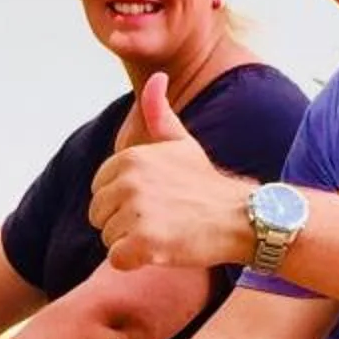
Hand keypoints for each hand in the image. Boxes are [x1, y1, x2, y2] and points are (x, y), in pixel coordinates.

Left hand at [90, 71, 250, 271]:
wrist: (241, 217)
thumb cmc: (206, 184)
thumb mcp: (181, 141)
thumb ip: (158, 112)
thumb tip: (155, 76)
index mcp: (129, 158)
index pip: (99, 191)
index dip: (124, 202)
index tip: (155, 201)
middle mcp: (128, 182)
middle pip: (98, 216)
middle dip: (124, 223)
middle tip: (161, 219)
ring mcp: (135, 212)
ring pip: (108, 239)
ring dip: (133, 243)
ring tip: (165, 232)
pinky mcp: (143, 243)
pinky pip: (118, 260)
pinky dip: (135, 262)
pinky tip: (161, 250)